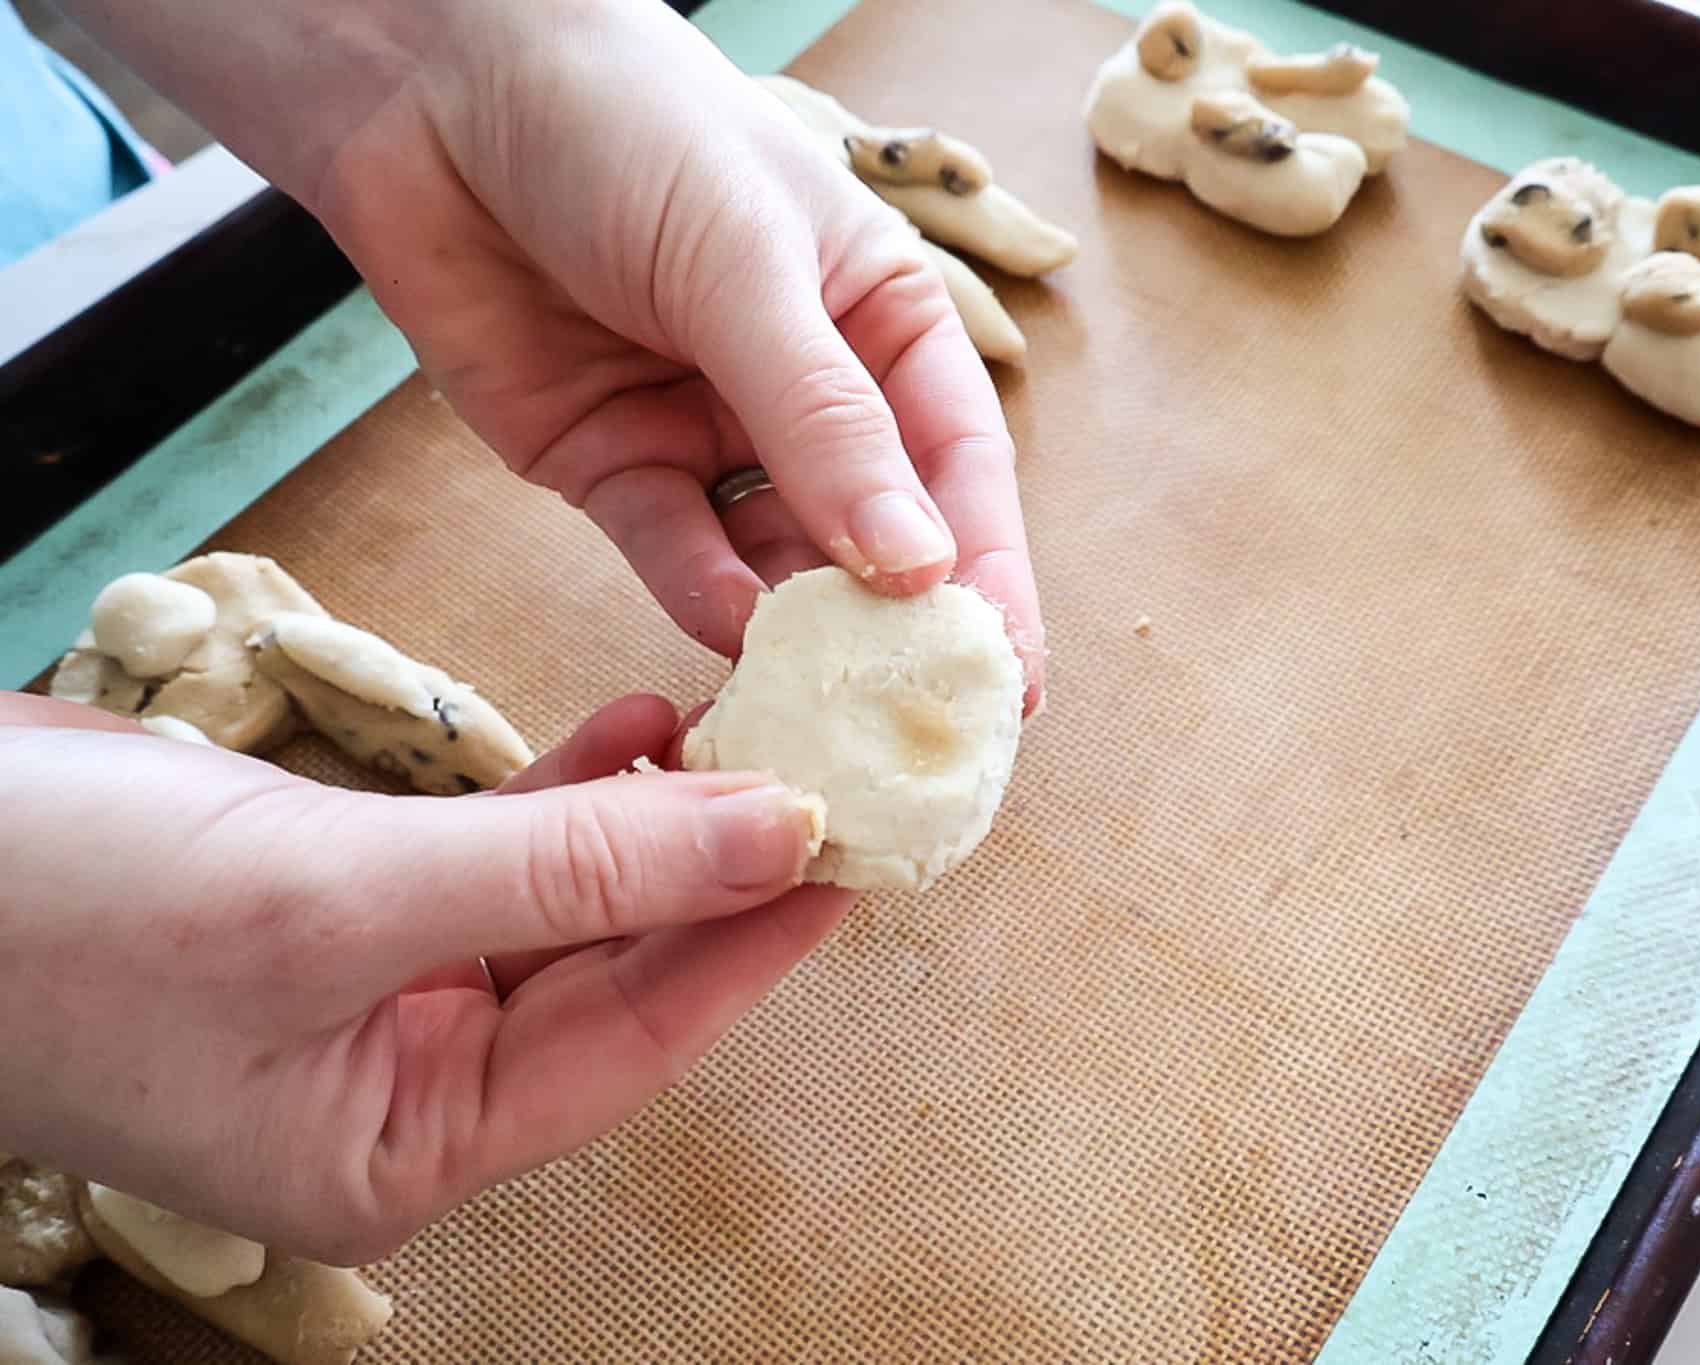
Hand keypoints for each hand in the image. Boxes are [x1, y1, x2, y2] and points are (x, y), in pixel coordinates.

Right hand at [0, 692, 849, 1264]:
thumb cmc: (61, 920)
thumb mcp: (340, 896)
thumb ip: (573, 870)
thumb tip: (769, 833)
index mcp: (401, 1149)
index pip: (633, 1041)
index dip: (753, 940)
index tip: (859, 854)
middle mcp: (398, 1091)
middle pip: (611, 977)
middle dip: (714, 873)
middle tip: (828, 775)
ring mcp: (369, 999)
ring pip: (562, 910)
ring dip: (649, 820)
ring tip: (745, 733)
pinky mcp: (339, 908)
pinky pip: (492, 860)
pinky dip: (564, 796)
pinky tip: (633, 729)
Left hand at [311, 0, 1045, 706]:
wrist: (431, 90)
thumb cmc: (629, 129)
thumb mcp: (749, 266)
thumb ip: (825, 423)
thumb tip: (918, 567)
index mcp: (881, 322)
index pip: (958, 466)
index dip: (989, 567)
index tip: (1009, 667)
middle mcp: (809, 391)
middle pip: (876, 534)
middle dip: (898, 627)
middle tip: (923, 725)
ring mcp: (710, 434)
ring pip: (777, 563)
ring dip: (799, 632)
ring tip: (824, 700)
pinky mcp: (614, 467)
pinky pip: (674, 552)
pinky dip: (702, 596)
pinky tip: (728, 630)